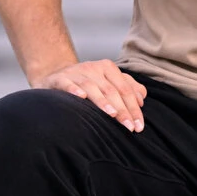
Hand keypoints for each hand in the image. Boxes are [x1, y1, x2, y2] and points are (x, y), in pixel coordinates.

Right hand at [31, 59, 146, 132]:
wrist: (54, 75)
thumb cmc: (86, 83)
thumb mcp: (107, 82)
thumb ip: (126, 87)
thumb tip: (141, 99)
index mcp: (108, 68)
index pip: (125, 89)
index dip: (133, 108)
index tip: (139, 126)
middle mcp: (93, 68)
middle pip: (111, 90)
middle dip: (122, 110)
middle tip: (129, 127)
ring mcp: (75, 72)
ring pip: (92, 87)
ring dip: (102, 102)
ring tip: (112, 115)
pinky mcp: (59, 78)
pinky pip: (67, 83)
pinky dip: (74, 89)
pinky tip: (81, 97)